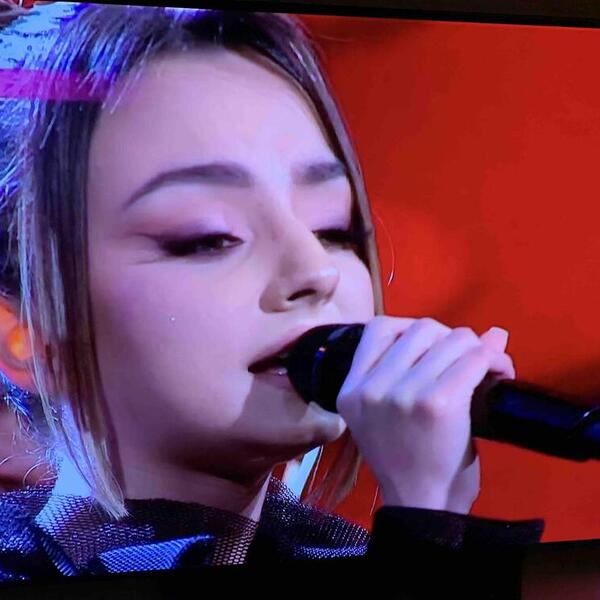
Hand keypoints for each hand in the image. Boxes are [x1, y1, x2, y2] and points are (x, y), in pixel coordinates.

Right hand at [336, 316, 513, 513]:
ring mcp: (402, 394)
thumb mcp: (391, 413)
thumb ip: (421, 368)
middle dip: (451, 339)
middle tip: (464, 365)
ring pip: (453, 338)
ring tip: (485, 370)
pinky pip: (474, 358)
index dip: (413, 330)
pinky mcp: (436, 403)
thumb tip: (495, 332)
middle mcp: (371, 388)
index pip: (378, 328)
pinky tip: (501, 375)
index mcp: (351, 390)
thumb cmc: (406, 460)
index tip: (432, 351)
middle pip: (421, 328)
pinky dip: (495, 361)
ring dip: (476, 350)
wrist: (420, 505)